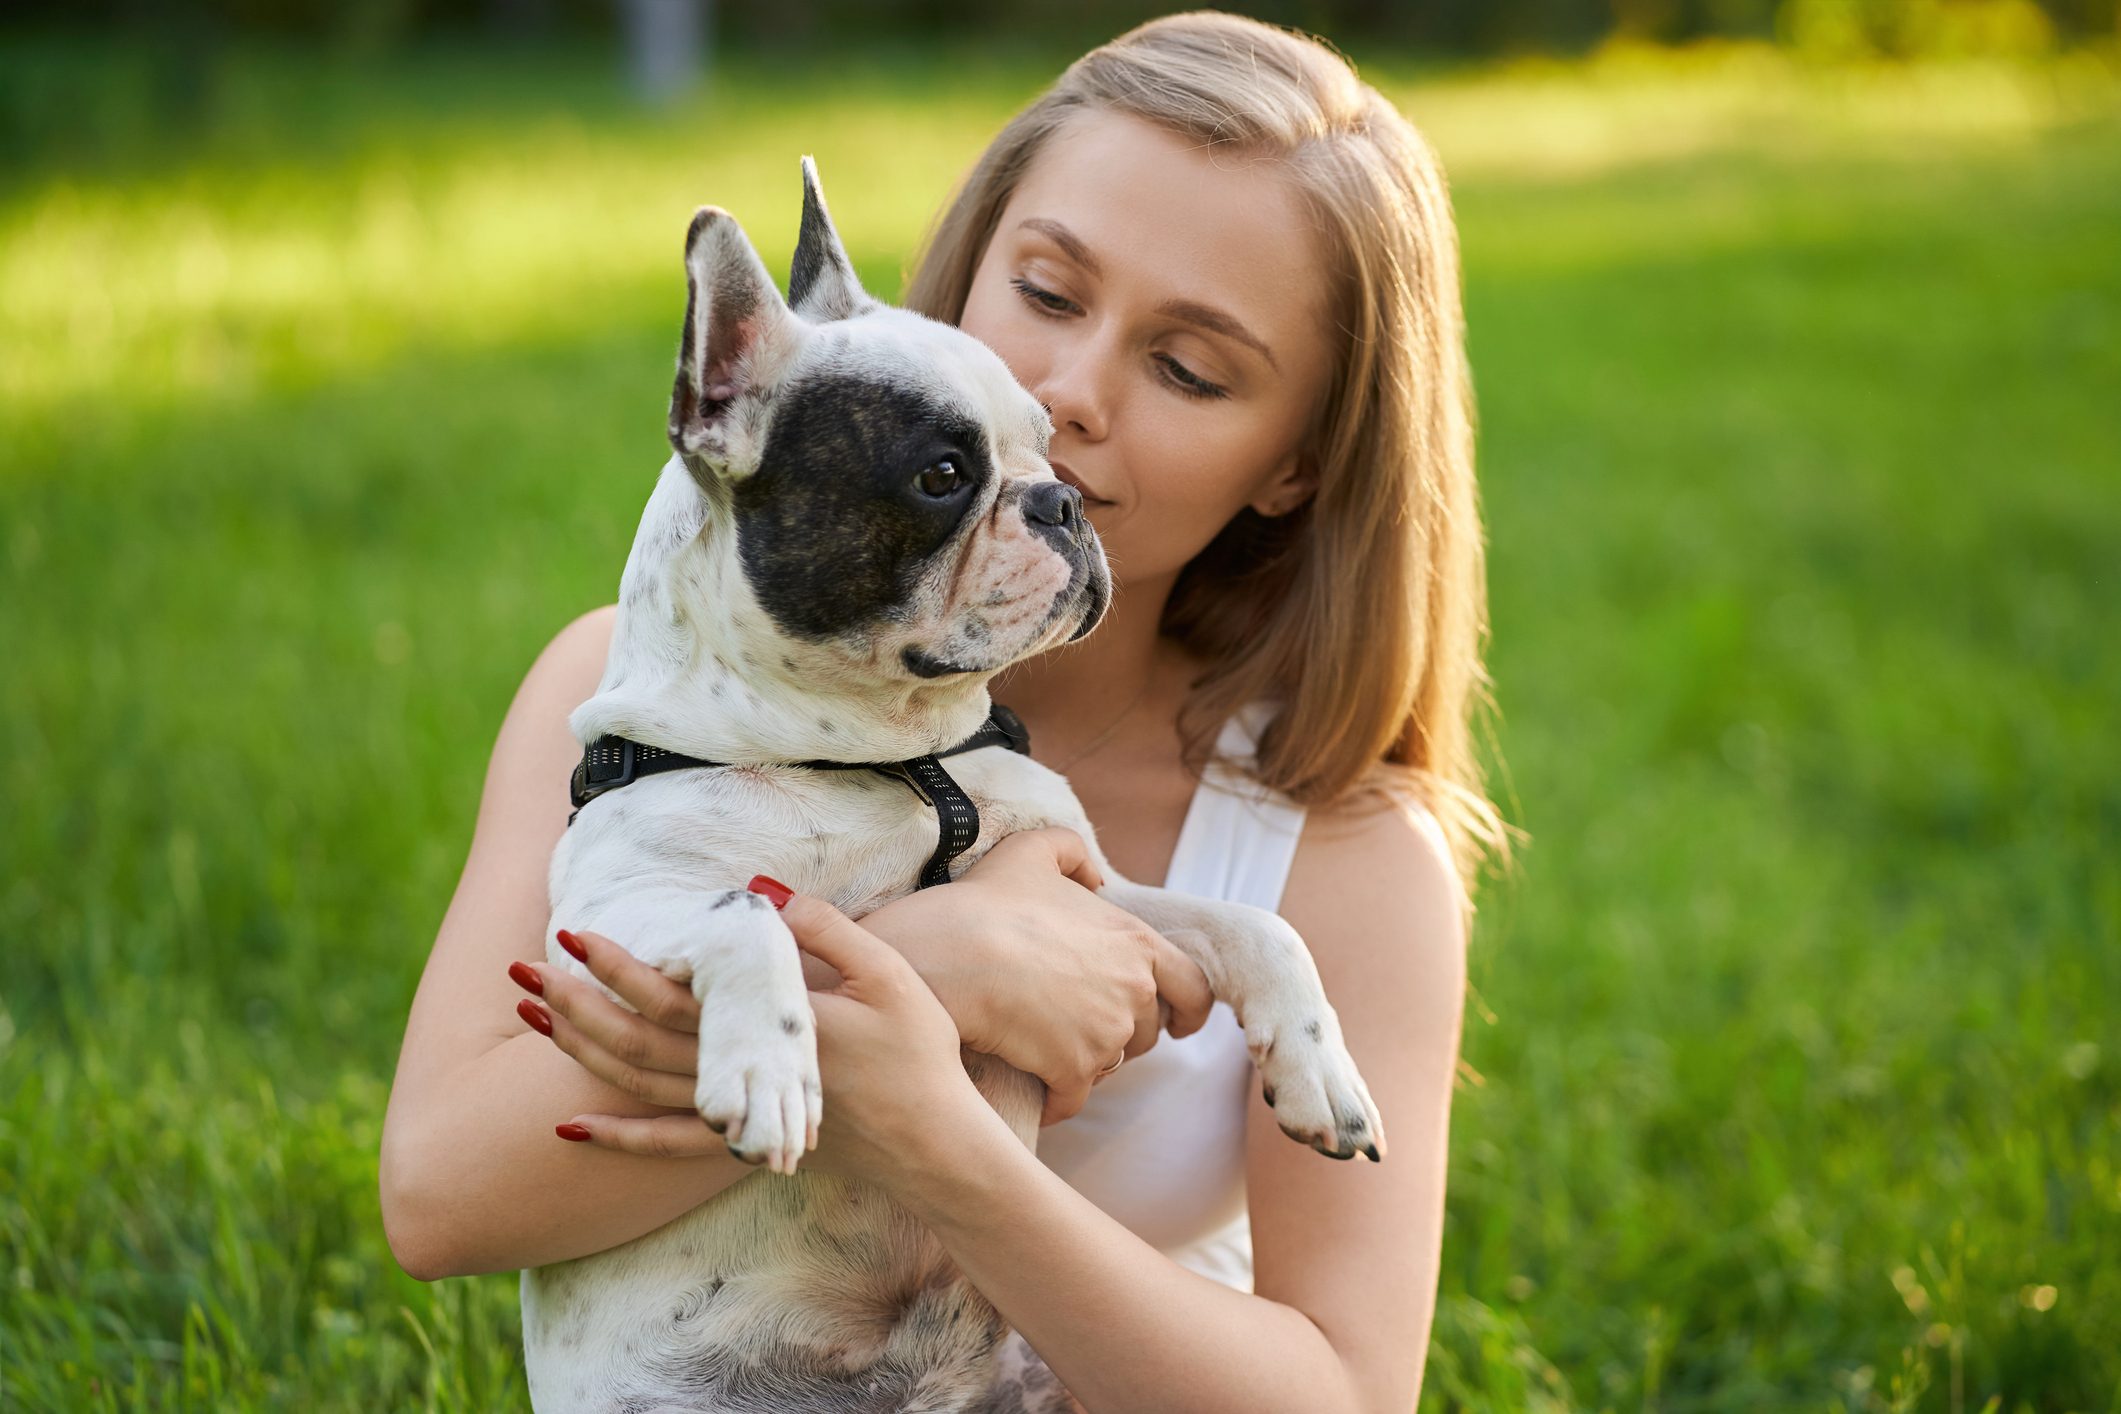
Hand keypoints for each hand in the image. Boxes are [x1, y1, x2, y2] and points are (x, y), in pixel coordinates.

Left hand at [513, 884, 975, 1183]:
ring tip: (532, 1016)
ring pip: (638, 1087)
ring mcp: (737, 1117)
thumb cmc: (920, 1054)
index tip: (573, 935)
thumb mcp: (890, 975)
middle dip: (575, 1005)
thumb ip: (827, 930)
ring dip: (580, 1053)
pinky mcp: (744, 1143)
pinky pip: (665, 1146)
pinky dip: (615, 1137)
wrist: (936, 1145)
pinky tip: (569, 1126)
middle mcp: (740, 1077)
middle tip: (522, 971)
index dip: (618, 967)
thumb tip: (759, 894)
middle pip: (635, 1042)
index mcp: (769, 1030)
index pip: (674, 997)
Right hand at [861, 827, 1214, 1125]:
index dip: (1190, 1010)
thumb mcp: (1032, 851)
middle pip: (1147, 1032)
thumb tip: (1096, 878)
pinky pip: (1072, 1098)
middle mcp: (1134, 992)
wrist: (954, 955)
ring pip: (1109, 1065)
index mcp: (1137, 943)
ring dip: (1086, 1062)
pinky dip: (1056, 1099)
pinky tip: (1034, 1090)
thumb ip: (1073, 852)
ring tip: (1047, 1047)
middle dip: (1120, 1033)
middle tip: (1080, 1025)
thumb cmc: (989, 903)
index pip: (1194, 989)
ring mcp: (1107, 1034)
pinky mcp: (1074, 1070)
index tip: (1180, 1025)